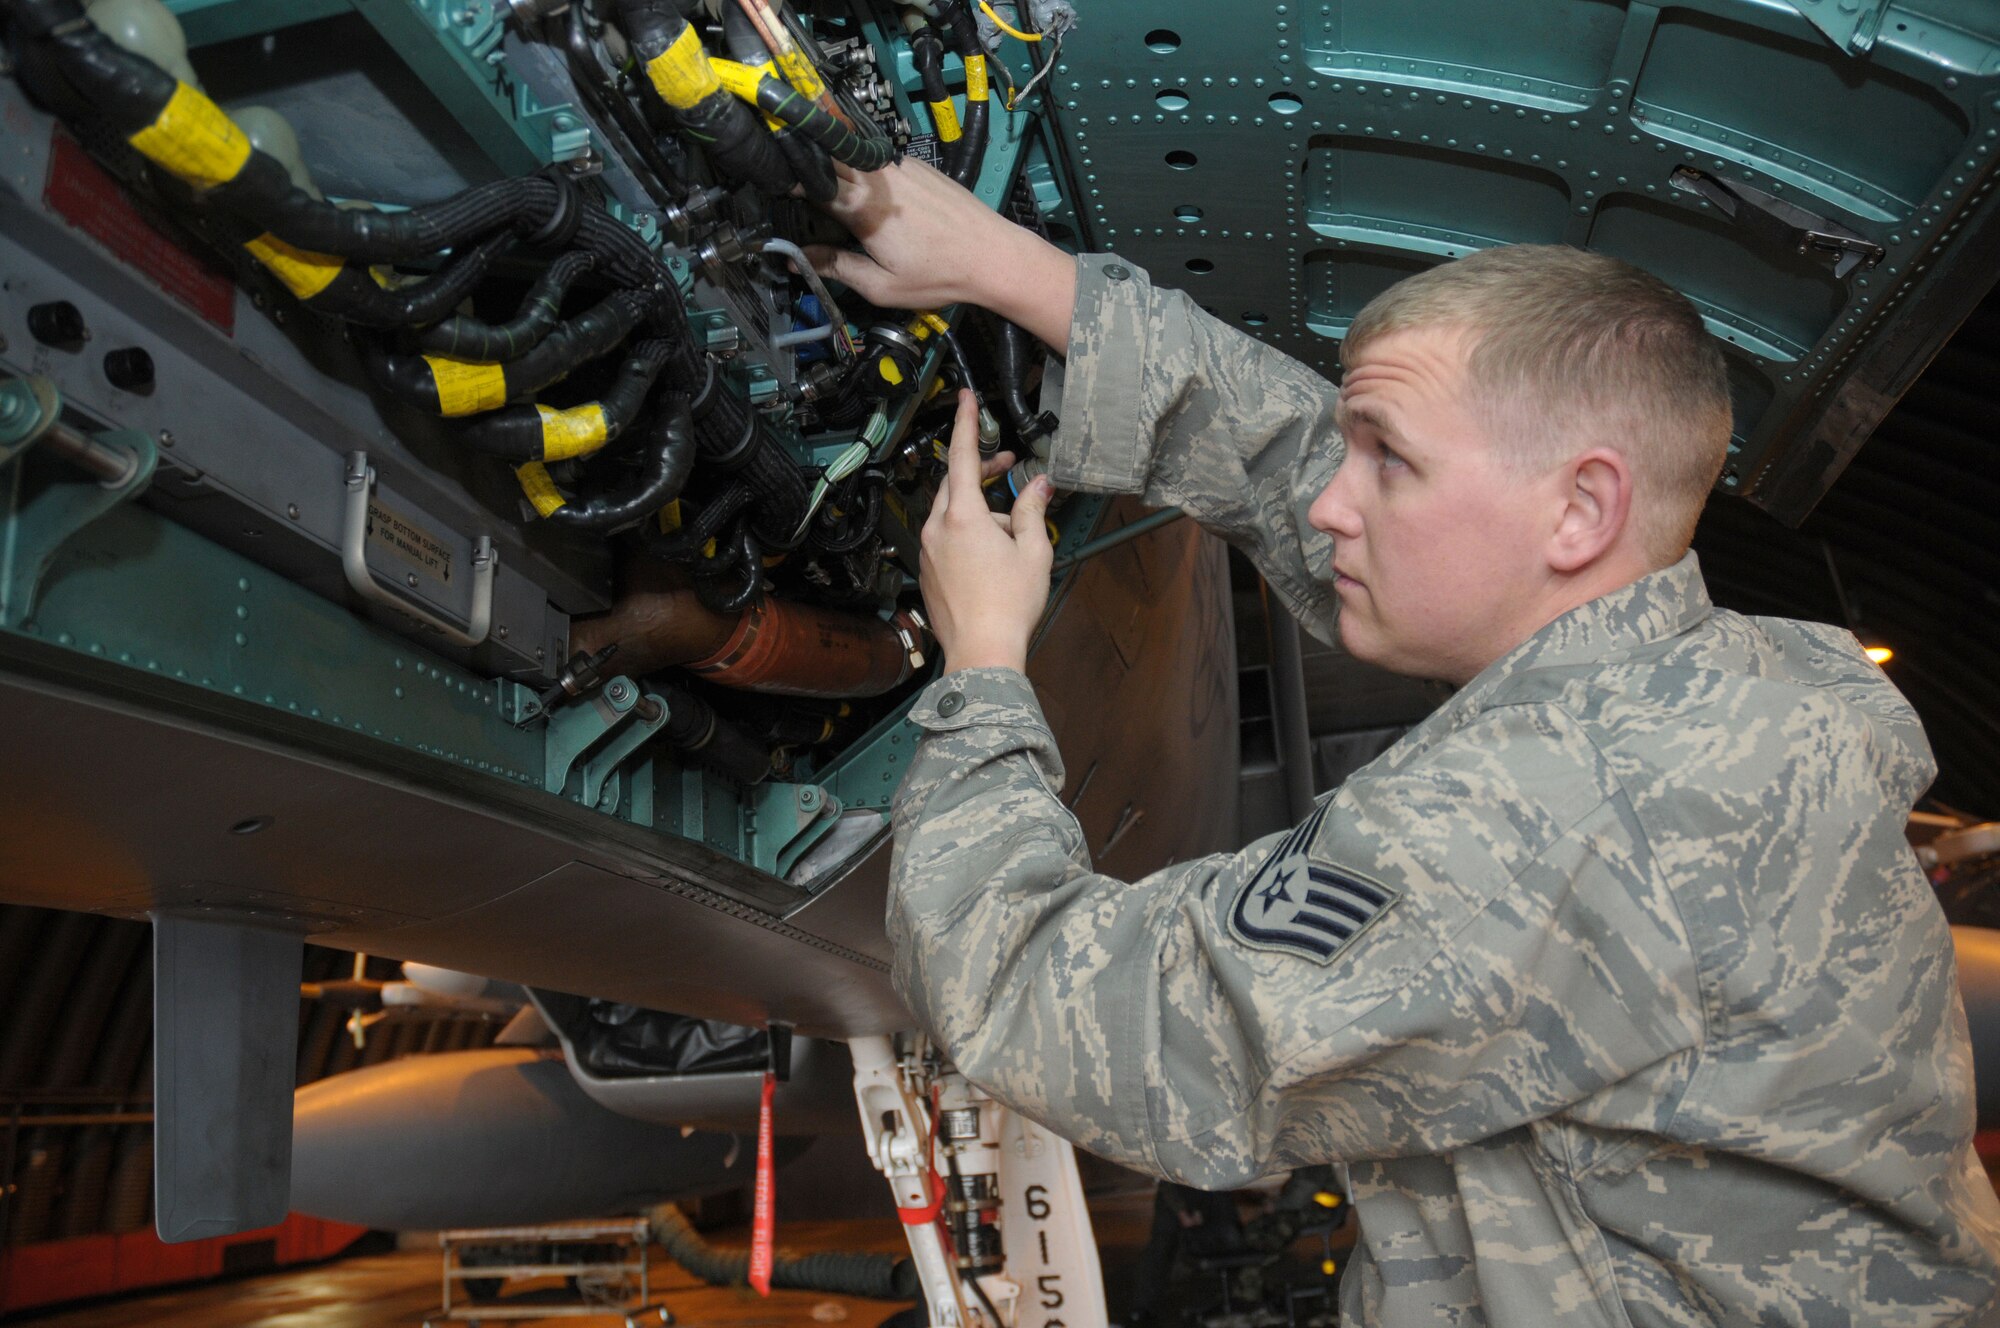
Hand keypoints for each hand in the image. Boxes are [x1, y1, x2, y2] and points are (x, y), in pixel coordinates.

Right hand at [806, 160, 1077, 349]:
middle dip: (805, 162)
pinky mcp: (915, 165)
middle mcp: (876, 178)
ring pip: (850, 153)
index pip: (810, 181)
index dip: (787, 180)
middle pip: (827, 156)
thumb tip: (795, 261)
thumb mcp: (881, 287)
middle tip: (787, 175)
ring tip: (818, 176)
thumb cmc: (939, 277)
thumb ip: (835, 268)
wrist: (993, 255)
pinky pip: (875, 158)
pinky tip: (857, 181)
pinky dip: (858, 164)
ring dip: (831, 160)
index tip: (771, 186)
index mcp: (862, 208)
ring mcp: (897, 167)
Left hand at [921, 389, 1054, 673]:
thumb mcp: (1033, 551)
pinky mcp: (927, 572)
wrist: (982, 652)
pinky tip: (992, 554)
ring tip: (1011, 528)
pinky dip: (967, 533)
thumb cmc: (1008, 605)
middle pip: (955, 483)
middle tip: (1009, 467)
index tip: (965, 399)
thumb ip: (1032, 511)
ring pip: (951, 513)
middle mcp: (937, 529)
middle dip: (982, 470)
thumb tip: (1039, 486)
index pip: (962, 456)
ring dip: (978, 508)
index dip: (965, 423)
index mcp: (962, 516)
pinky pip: (945, 538)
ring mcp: (928, 552)